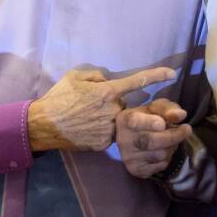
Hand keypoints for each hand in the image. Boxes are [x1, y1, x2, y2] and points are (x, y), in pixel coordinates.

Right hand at [28, 67, 175, 151]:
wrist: (44, 125)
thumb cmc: (59, 97)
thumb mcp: (75, 76)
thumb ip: (97, 75)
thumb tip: (108, 81)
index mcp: (107, 91)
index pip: (137, 81)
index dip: (156, 76)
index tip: (172, 74)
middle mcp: (113, 110)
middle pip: (123, 104)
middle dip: (112, 103)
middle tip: (91, 105)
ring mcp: (110, 128)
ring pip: (118, 120)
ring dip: (107, 118)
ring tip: (87, 118)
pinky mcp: (104, 143)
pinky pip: (110, 134)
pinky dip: (101, 130)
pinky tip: (86, 129)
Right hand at [116, 98, 191, 177]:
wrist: (134, 136)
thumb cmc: (147, 118)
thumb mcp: (157, 108)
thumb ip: (168, 109)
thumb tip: (181, 115)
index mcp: (125, 119)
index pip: (135, 122)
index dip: (149, 123)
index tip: (162, 124)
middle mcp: (123, 139)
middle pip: (151, 141)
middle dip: (173, 136)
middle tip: (186, 130)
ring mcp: (128, 157)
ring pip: (159, 155)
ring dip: (171, 147)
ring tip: (171, 140)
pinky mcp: (135, 170)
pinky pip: (160, 166)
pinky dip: (167, 159)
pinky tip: (164, 151)